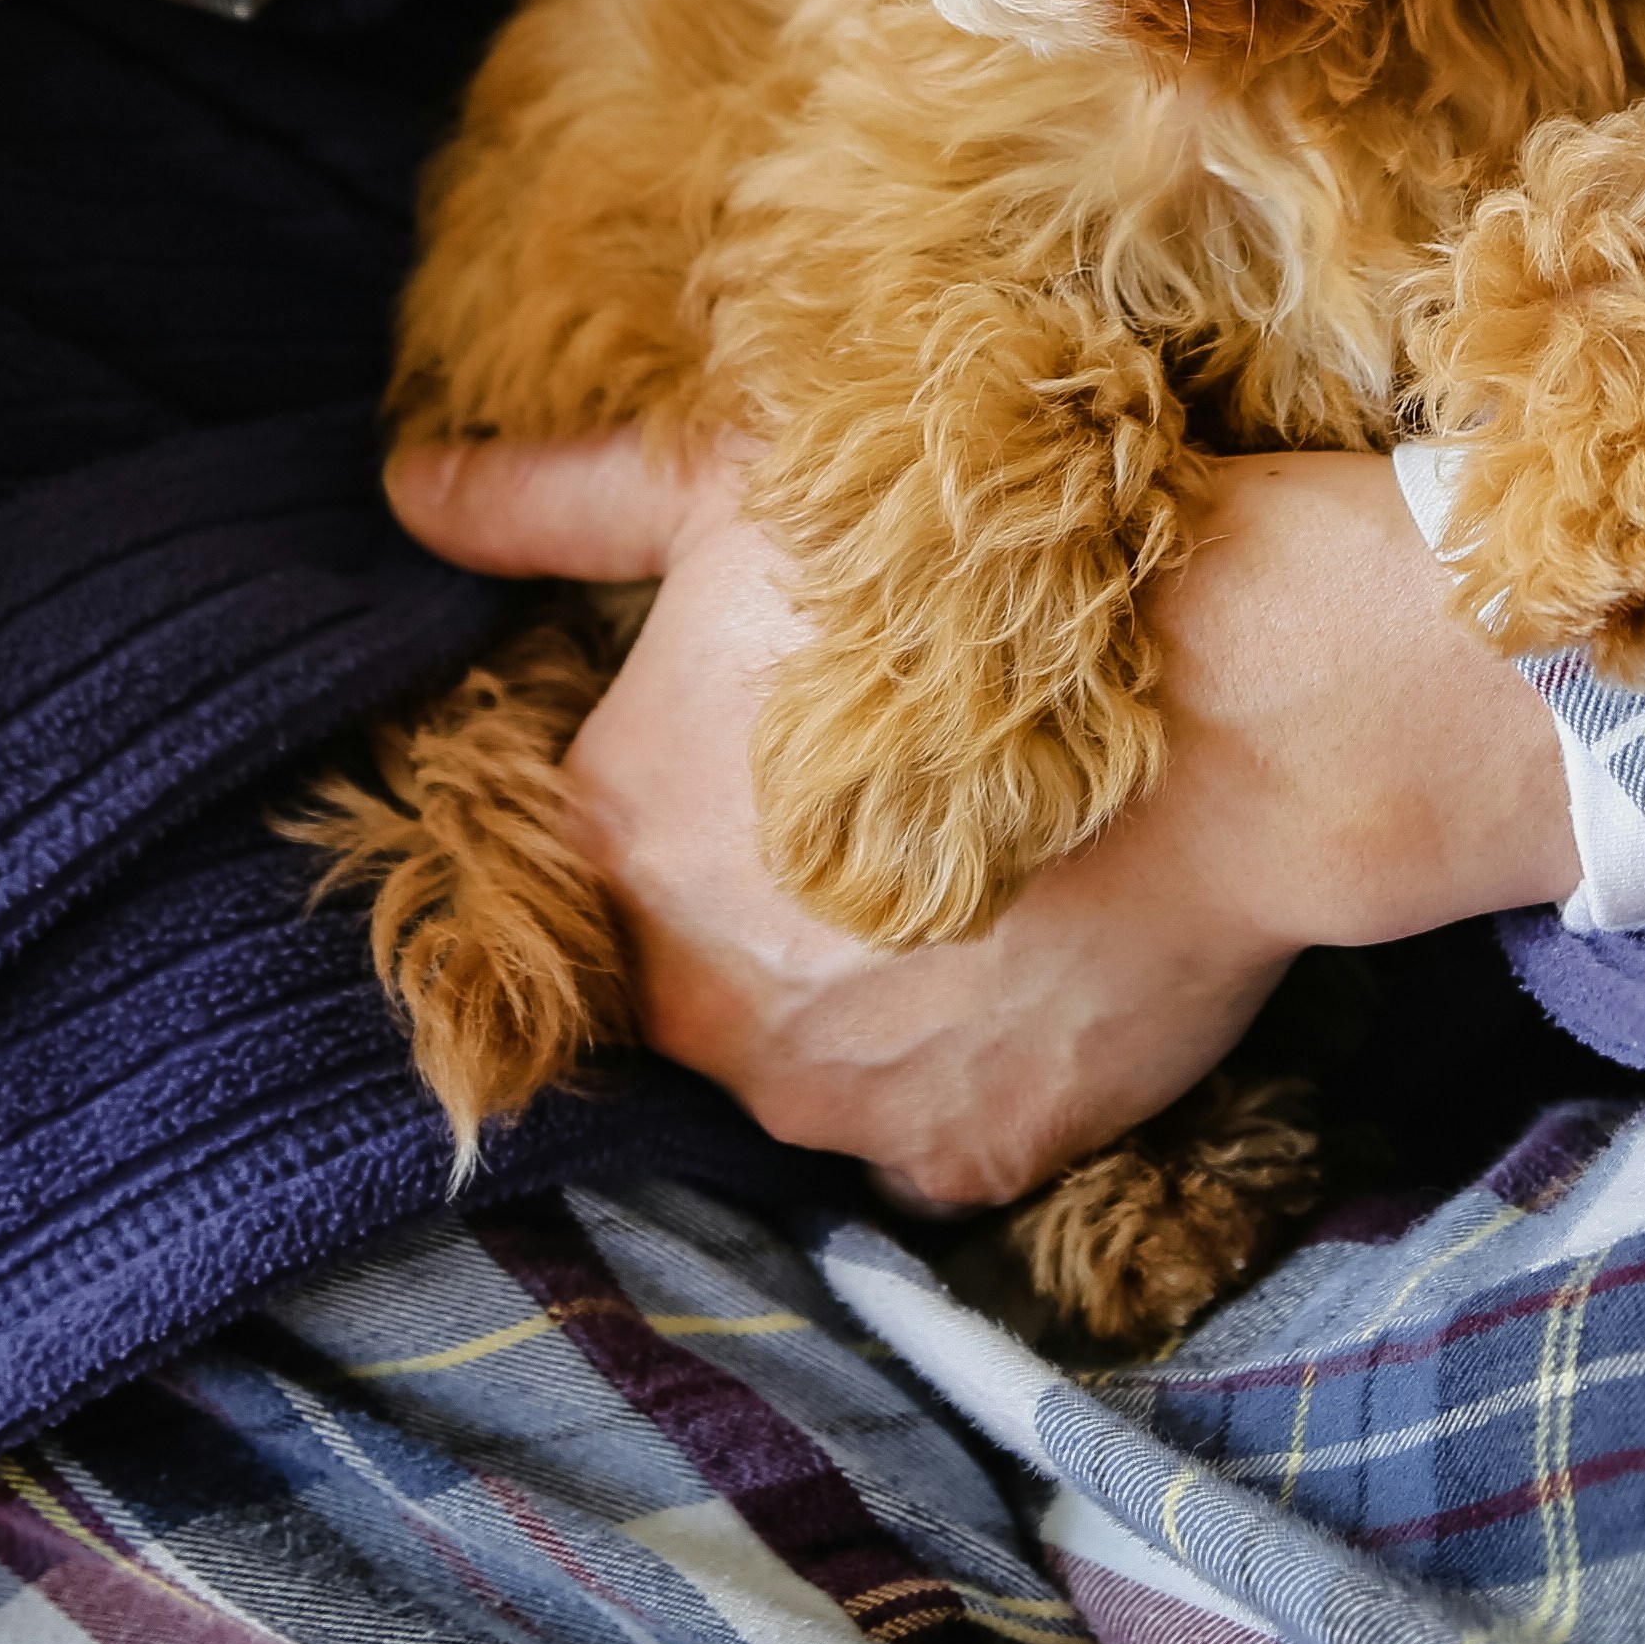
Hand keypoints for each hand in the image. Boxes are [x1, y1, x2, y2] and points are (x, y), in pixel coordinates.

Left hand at [390, 429, 1579, 1207]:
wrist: (1239, 695)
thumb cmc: (974, 564)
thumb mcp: (735, 486)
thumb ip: (552, 502)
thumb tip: (405, 485)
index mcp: (611, 836)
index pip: (594, 848)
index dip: (692, 790)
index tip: (783, 744)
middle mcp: (693, 999)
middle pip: (692, 968)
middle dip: (768, 905)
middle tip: (889, 805)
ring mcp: (832, 1100)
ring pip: (809, 1062)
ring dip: (866, 999)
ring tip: (978, 882)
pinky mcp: (965, 1158)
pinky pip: (929, 1134)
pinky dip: (967, 1072)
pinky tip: (1033, 964)